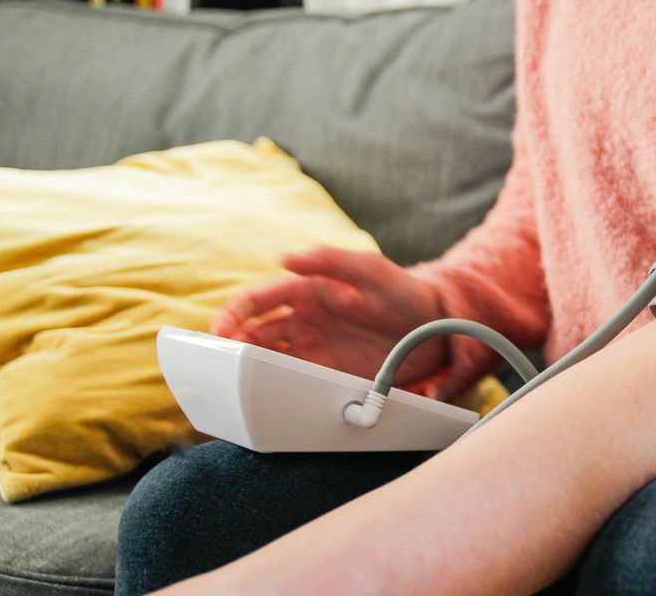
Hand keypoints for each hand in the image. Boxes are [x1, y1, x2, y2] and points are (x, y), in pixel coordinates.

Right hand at [212, 247, 447, 384]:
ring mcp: (315, 350)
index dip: (233, 315)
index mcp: (305, 291)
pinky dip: (278, 390)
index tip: (219, 333)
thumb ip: (330, 259)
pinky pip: (294, 383)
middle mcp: (304, 321)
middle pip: (254, 335)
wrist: (436, 328)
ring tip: (239, 386)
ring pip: (268, 361)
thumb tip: (284, 257)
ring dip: (249, 372)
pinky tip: (270, 398)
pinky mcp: (330, 375)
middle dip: (233, 349)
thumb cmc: (403, 290)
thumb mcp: (371, 268)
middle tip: (225, 366)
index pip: (256, 301)